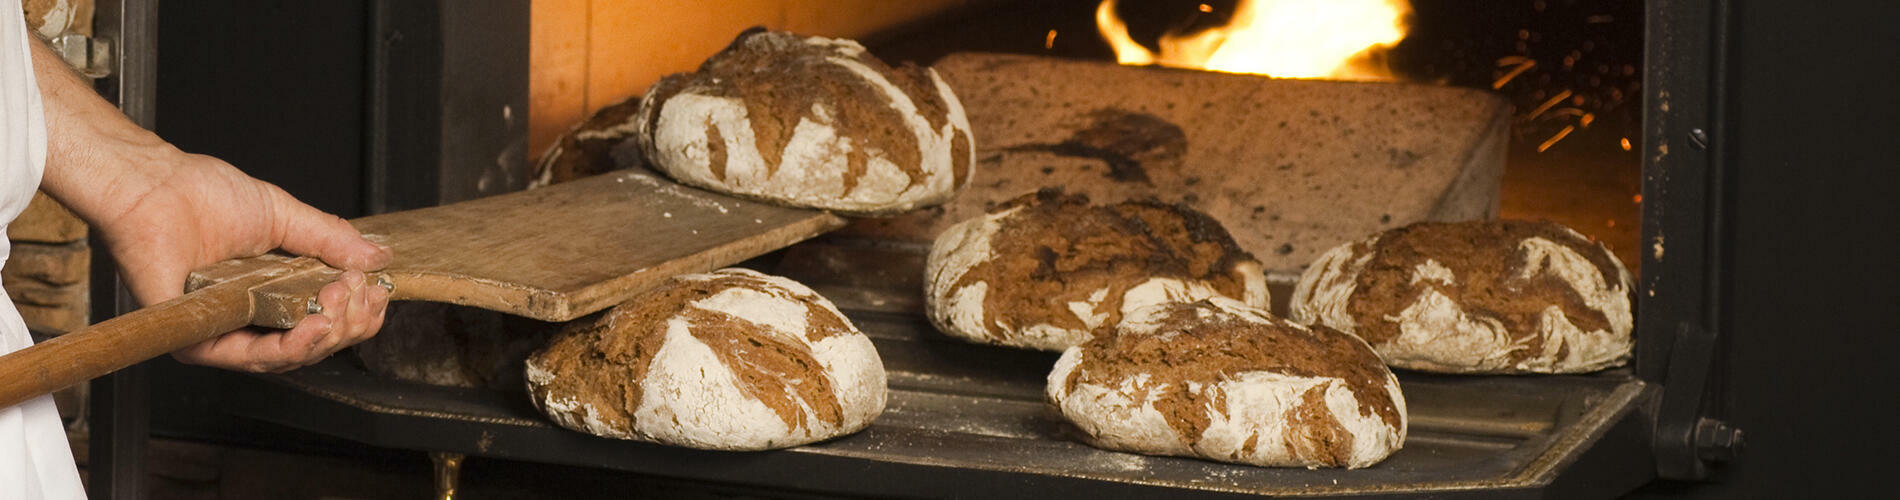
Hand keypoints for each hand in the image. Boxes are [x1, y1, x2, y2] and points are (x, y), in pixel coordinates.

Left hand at [30, 37, 391, 372]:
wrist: (156, 188)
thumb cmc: (201, 195)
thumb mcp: (284, 215)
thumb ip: (330, 241)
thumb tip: (379, 257)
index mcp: (271, 292)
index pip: (326, 319)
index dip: (358, 311)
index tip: (374, 287)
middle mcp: (250, 319)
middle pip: (316, 344)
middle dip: (349, 323)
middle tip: (359, 292)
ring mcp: (224, 334)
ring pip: (290, 358)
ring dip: (327, 335)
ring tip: (340, 304)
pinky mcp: (198, 343)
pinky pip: (251, 359)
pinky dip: (291, 347)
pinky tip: (315, 326)